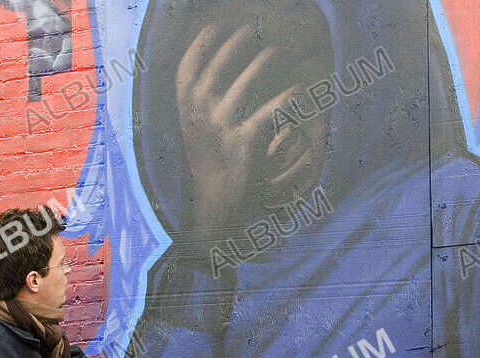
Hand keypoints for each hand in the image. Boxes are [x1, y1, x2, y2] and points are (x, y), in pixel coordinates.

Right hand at [175, 23, 299, 234]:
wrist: (216, 208)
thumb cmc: (210, 170)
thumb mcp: (195, 137)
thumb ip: (200, 107)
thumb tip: (212, 79)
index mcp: (184, 115)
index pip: (184, 70)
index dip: (198, 45)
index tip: (213, 27)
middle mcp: (198, 118)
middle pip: (215, 69)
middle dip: (233, 46)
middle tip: (249, 31)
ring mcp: (220, 130)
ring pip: (244, 85)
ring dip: (261, 63)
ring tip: (274, 51)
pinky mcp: (244, 144)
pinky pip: (268, 112)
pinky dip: (284, 99)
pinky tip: (295, 90)